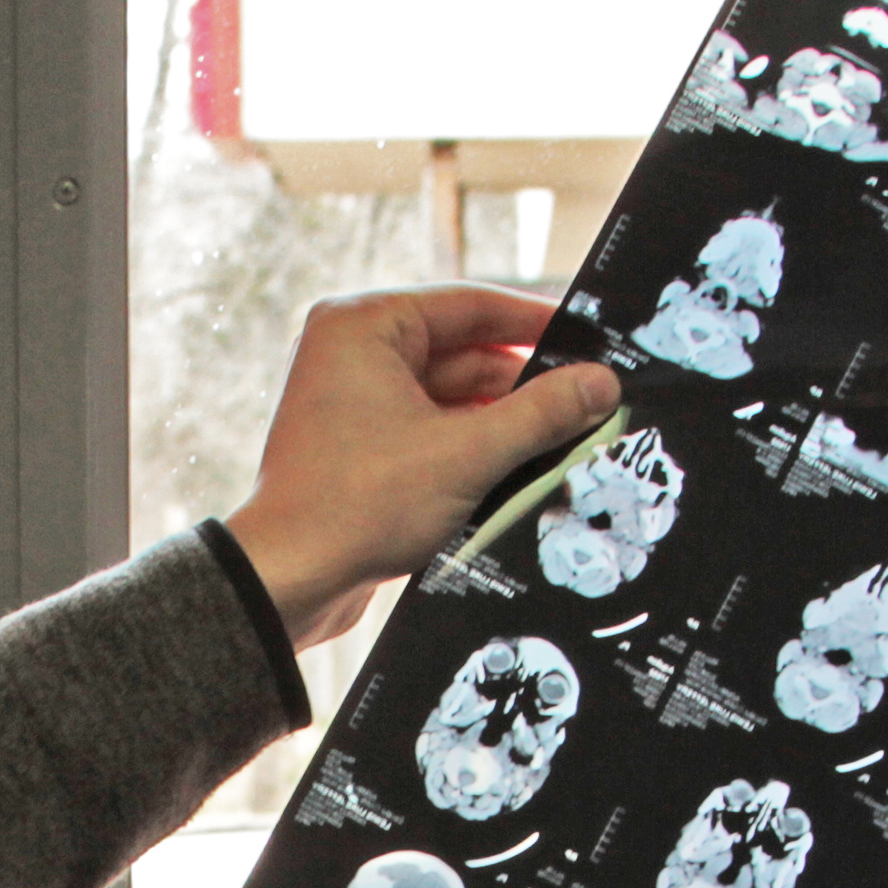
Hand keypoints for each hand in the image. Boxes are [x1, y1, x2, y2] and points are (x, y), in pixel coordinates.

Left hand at [222, 286, 621, 648]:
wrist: (288, 582)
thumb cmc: (354, 506)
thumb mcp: (466, 454)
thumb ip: (539, 414)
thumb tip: (600, 383)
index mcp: (364, 326)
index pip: (469, 305)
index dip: (535, 321)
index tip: (590, 339)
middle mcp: (353, 353)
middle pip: (465, 354)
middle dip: (524, 385)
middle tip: (591, 402)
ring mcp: (354, 402)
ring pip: (453, 399)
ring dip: (504, 423)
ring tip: (567, 442)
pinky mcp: (362, 449)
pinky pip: (433, 433)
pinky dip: (474, 449)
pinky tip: (524, 471)